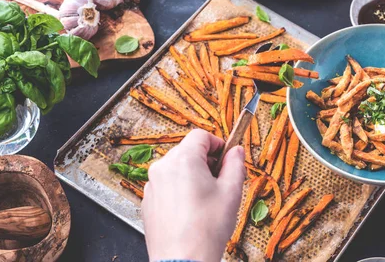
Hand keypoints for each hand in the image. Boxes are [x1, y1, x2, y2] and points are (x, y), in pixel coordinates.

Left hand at [141, 129, 245, 261]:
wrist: (183, 261)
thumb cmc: (206, 229)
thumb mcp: (231, 192)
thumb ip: (236, 165)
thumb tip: (236, 151)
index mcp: (183, 160)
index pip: (201, 136)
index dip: (218, 144)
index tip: (228, 157)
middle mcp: (162, 168)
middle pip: (188, 151)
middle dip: (206, 162)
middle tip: (221, 182)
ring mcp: (152, 186)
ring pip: (177, 170)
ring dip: (193, 177)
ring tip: (207, 201)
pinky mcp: (148, 202)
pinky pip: (167, 187)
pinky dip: (180, 191)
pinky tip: (192, 211)